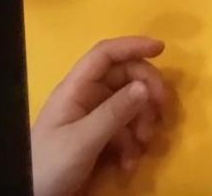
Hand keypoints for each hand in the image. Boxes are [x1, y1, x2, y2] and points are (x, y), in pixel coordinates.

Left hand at [32, 37, 169, 195]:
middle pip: (123, 77)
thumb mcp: (83, 140)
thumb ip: (115, 112)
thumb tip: (145, 86)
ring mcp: (91, 118)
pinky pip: (123, 130)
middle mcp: (85, 97)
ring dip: (142, 121)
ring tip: (143, 144)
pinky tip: (129, 163)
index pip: (105, 55)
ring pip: (128, 105)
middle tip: (161, 108)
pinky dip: (132, 144)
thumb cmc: (50, 165)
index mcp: (75, 89)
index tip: (161, 49)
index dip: (132, 46)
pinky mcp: (97, 138)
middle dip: (145, 91)